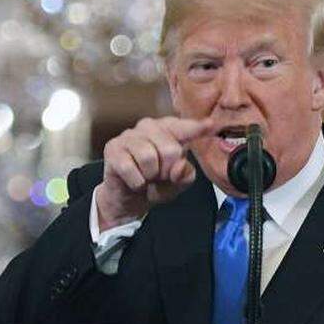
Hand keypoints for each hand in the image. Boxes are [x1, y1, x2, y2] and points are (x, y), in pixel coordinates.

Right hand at [95, 116, 215, 230]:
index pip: (184, 128)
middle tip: (160, 176)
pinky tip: (135, 181)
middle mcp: (148, 127)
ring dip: (150, 176)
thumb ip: (186, 173)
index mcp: (168, 131)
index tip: (211, 124)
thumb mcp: (179, 181)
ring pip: (148, 157)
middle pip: (170, 149)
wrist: (131, 199)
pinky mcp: (112, 149)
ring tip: (147, 177)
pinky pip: (130, 169)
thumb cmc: (157, 184)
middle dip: (168, 170)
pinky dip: (137, 182)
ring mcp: (128, 136)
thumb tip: (178, 165)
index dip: (197, 127)